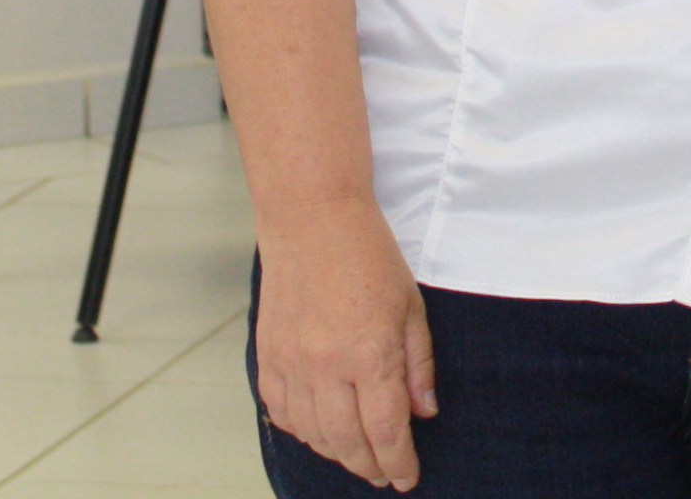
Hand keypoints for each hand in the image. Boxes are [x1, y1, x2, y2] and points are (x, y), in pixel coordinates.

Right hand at [254, 201, 436, 490]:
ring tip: (356, 453)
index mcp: (369, 353)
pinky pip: (280, 411)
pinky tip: (318, 429)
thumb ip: (417, 365)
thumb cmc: (368, 253)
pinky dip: (300, 429)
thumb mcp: (411, 306)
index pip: (386, 431)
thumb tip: (422, 413)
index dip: (399, 463)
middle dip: (369, 467)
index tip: (407, 478)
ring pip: (312, 434)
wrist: (311, 217)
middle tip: (384, 473)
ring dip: (336, 452)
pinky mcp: (268, 355)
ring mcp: (291, 363)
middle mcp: (326, 366)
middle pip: (347, 443)